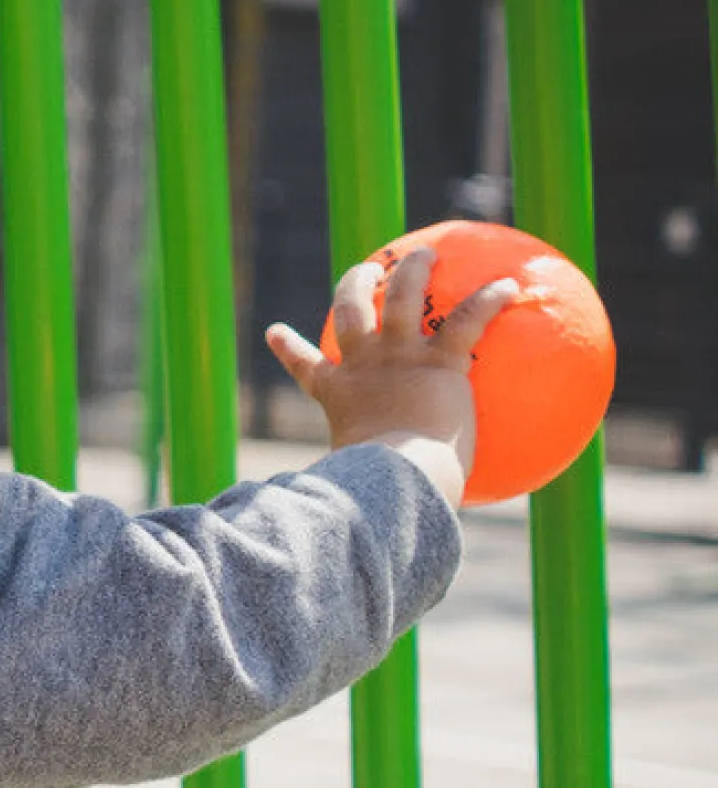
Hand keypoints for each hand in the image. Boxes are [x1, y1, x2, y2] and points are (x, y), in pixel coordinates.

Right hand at [264, 247, 518, 505]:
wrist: (395, 477)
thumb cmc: (377, 492)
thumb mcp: (357, 488)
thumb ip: (362, 493)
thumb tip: (371, 533)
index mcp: (338, 395)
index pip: (305, 367)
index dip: (288, 348)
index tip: (275, 331)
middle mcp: (364, 366)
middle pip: (351, 311)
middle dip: (354, 285)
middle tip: (364, 272)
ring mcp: (400, 357)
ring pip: (402, 296)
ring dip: (412, 270)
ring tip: (424, 253)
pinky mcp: (439, 360)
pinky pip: (467, 318)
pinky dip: (490, 300)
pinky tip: (511, 286)